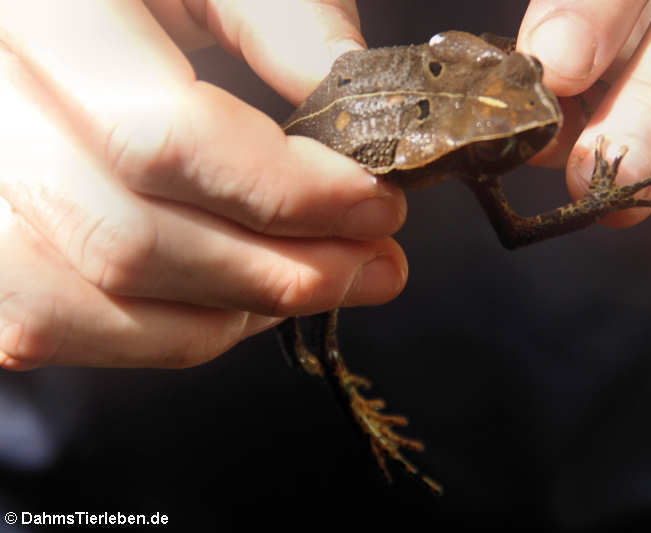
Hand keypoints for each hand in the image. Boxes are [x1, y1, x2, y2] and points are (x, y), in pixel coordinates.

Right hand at [0, 0, 406, 369]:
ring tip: (323, 283)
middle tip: (372, 261)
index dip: (285, 191)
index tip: (375, 201)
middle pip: (131, 241)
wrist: (49, 11)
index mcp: (40, 15)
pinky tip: (242, 300)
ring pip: (92, 303)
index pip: (165, 138)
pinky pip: (58, 327)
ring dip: (233, 314)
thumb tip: (355, 96)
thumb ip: (283, 16)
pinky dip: (171, 333)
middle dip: (279, 273)